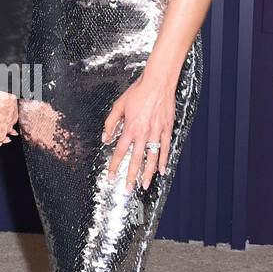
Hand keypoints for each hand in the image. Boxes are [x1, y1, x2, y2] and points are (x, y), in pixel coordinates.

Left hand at [101, 73, 175, 190]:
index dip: (115, 165)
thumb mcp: (118, 105)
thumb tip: (105, 138)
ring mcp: (156, 132)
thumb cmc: (138, 92)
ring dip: (148, 173)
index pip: (120, 152)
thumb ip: (110, 123)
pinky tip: (162, 170)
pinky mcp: (167, 129)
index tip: (111, 176)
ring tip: (144, 185)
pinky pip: (166, 148)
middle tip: (128, 189)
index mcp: (130, 128)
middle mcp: (143, 133)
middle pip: (136, 160)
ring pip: (152, 157)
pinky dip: (164, 160)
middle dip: (131, 176)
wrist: (158, 82)